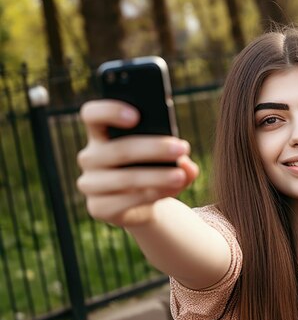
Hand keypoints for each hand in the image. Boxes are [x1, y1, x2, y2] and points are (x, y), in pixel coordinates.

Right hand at [76, 100, 198, 226]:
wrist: (147, 203)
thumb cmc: (154, 168)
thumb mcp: (167, 157)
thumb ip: (178, 155)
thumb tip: (186, 164)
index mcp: (100, 134)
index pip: (92, 114)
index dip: (109, 111)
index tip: (137, 116)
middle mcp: (90, 157)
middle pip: (118, 149)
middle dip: (153, 148)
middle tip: (182, 147)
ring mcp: (90, 184)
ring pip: (124, 178)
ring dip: (156, 177)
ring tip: (180, 176)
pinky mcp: (97, 208)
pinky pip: (124, 201)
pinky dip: (151, 195)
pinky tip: (170, 191)